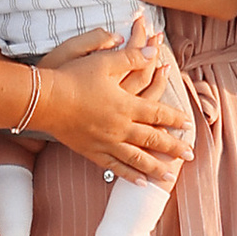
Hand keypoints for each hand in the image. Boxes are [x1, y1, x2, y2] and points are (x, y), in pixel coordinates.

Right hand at [38, 20, 195, 182]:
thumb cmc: (73, 77)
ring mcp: (106, 142)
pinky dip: (129, 175)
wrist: (46, 100)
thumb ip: (131, 57)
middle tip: (190, 155)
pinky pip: (114, 167)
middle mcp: (119, 127)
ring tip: (170, 176)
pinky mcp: (91, 151)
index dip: (174, 118)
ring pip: (137, 159)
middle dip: (173, 148)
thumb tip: (153, 53)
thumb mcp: (104, 61)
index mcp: (126, 105)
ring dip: (156, 168)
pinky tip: (139, 182)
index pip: (157, 113)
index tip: (188, 124)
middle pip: (152, 139)